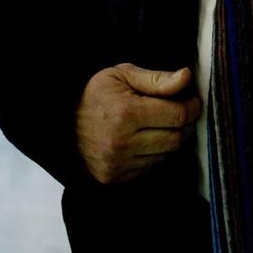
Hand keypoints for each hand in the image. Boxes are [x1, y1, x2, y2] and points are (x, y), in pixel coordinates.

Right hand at [75, 64, 201, 183]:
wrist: (60, 122)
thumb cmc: (95, 94)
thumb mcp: (123, 75)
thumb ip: (157, 79)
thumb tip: (186, 78)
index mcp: (125, 113)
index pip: (177, 116)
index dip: (191, 107)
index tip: (193, 100)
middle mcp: (121, 143)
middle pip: (175, 139)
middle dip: (184, 124)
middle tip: (182, 111)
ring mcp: (117, 163)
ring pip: (165, 155)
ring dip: (170, 140)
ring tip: (161, 124)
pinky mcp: (114, 177)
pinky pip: (149, 168)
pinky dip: (154, 154)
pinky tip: (145, 140)